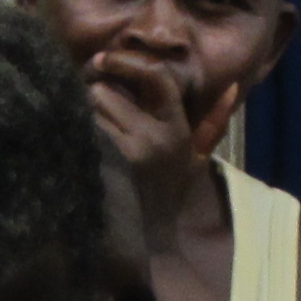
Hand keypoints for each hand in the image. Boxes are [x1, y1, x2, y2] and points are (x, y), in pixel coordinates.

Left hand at [83, 50, 220, 237]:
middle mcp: (153, 138)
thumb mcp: (196, 159)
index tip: (104, 60)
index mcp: (176, 130)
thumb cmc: (170, 195)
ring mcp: (125, 153)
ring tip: (80, 128)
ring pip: (88, 108)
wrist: (148, 240)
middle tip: (86, 106)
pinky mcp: (102, 165)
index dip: (129, 61)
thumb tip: (231, 86)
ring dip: (78, 112)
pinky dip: (71, 130)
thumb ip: (214, 123)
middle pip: (106, 90)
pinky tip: (69, 141)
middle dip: (92, 95)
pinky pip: (79, 129)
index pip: (157, 78)